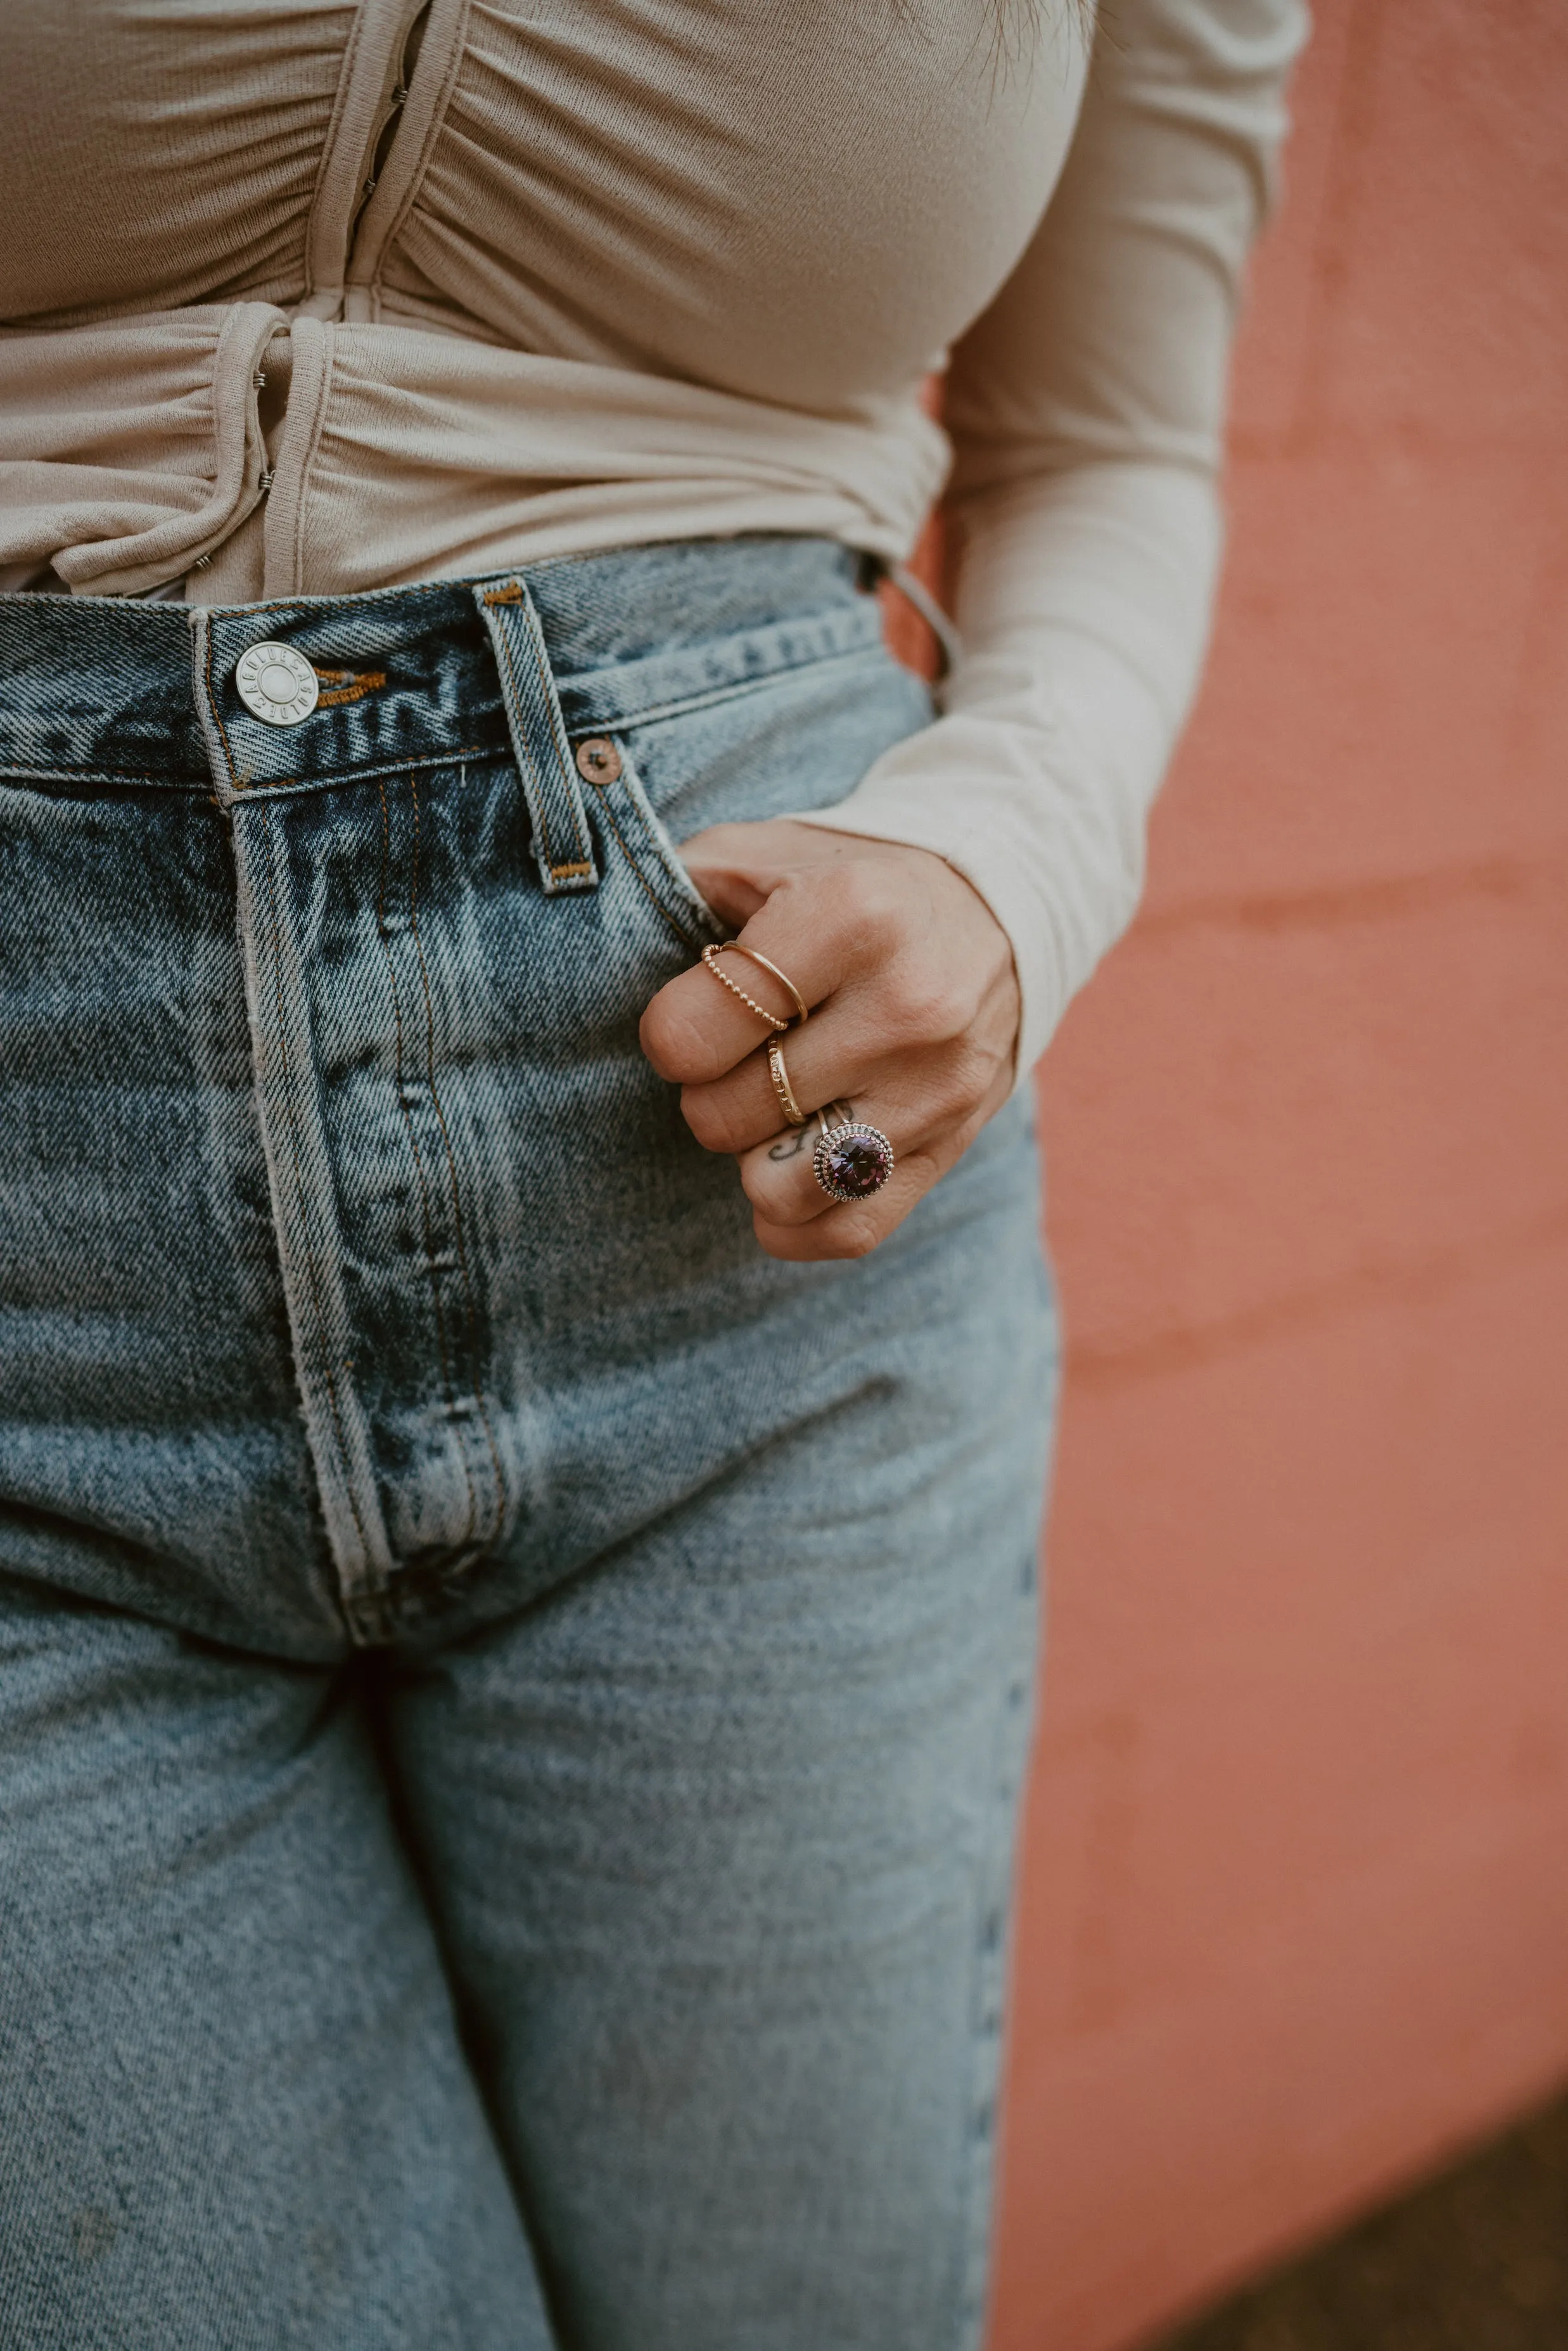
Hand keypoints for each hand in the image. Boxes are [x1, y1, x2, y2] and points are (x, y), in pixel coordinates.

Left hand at [639, 821, 1020, 1260]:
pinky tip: (793, 1163)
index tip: (697, 1012)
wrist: (994, 909)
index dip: (670, 1034)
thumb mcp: (766, 851)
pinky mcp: (953, 1148)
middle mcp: (907, 1010)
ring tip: (774, 1104)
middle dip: (710, 1091)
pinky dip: (797, 1217)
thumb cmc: (850, 882)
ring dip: (753, 1157)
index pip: (691, 1034)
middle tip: (738, 1056)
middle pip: (726, 1117)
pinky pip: (845, 1232)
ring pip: (779, 1190)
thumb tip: (604, 944)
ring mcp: (936, 1090)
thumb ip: (679, 887)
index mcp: (851, 918)